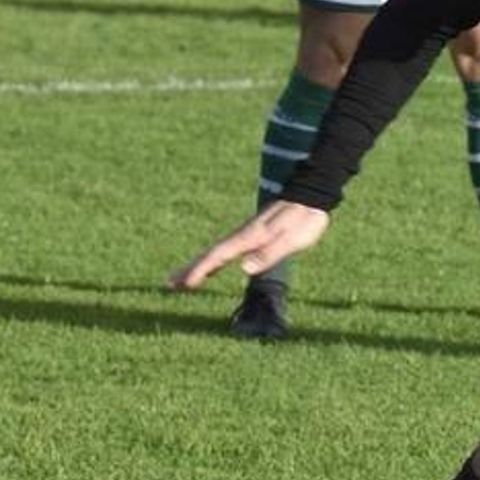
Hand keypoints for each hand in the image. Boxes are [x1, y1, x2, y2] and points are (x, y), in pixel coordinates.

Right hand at [167, 201, 330, 291]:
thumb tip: (245, 269)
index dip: (201, 270)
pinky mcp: (253, 235)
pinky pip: (227, 250)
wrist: (311, 195)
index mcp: (249, 238)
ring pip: (216, 252)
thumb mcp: (291, 240)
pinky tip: (213, 266)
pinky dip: (215, 260)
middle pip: (211, 255)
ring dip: (199, 265)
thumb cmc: (304, 219)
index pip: (219, 256)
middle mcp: (243, 235)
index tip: (184, 283)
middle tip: (169, 284)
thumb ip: (269, 254)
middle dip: (191, 269)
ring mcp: (247, 234)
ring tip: (182, 279)